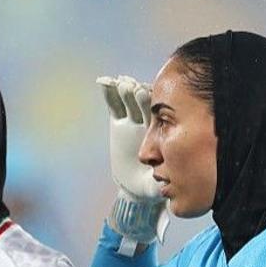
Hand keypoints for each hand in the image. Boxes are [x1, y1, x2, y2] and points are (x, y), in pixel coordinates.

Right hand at [98, 75, 162, 202]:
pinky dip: (109, 93)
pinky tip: (104, 82)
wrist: (137, 184)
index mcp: (159, 132)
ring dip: (124, 91)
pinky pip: (114, 105)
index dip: (150, 104)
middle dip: (137, 95)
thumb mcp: (157, 182)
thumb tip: (162, 182)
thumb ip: (159, 177)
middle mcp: (147, 122)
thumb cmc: (153, 184)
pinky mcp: (117, 122)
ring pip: (128, 101)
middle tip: (132, 87)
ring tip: (118, 83)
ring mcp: (132, 119)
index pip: (156, 114)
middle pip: (142, 104)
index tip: (145, 94)